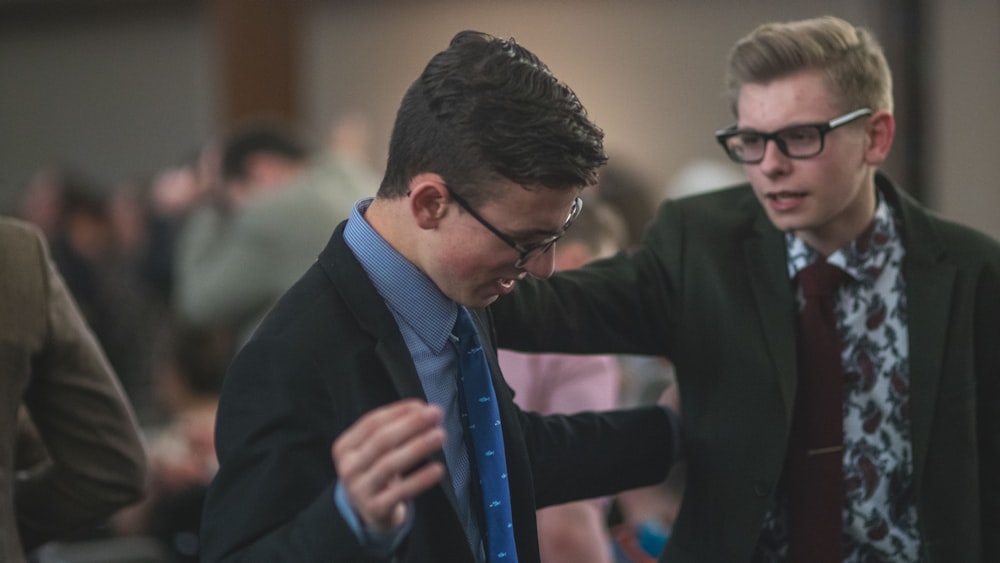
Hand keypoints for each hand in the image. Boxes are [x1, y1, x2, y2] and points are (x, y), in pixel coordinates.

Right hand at [332, 399, 445, 531]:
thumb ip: (394, 428)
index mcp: (345, 447)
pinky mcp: (375, 509)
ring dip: (418, 447)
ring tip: (440, 435)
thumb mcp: (375, 450)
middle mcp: (348, 468)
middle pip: (381, 441)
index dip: (398, 411)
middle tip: (436, 414)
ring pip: (390, 464)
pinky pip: (400, 492)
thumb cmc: (376, 471)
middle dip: (411, 425)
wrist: (369, 512)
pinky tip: (438, 469)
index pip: (372, 423)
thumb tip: (421, 408)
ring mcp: (359, 490)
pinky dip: (420, 479)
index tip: (423, 405)